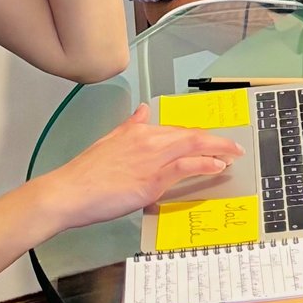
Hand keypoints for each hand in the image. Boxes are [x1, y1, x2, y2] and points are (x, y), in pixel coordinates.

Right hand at [40, 105, 243, 230]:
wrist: (68, 192)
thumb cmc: (84, 173)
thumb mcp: (108, 141)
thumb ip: (129, 125)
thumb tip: (142, 110)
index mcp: (139, 131)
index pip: (177, 130)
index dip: (198, 136)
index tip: (211, 141)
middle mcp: (149, 140)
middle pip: (191, 134)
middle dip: (216, 140)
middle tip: (234, 146)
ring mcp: (152, 159)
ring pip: (194, 146)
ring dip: (218, 149)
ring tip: (232, 156)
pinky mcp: (152, 180)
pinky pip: (187, 166)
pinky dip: (205, 163)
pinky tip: (217, 166)